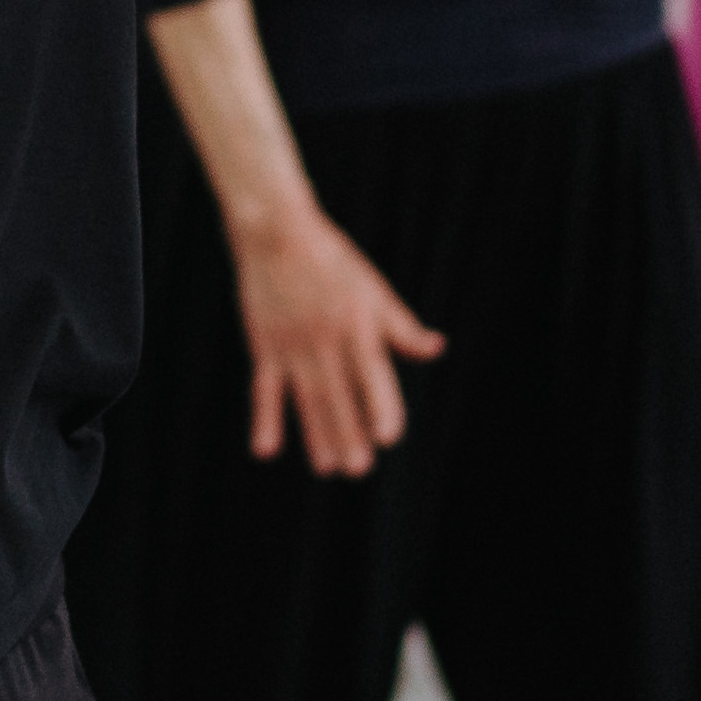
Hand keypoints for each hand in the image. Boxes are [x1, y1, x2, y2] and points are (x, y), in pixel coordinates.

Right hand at [235, 206, 445, 476]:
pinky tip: (266, 450)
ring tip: (326, 468)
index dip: (380, 405)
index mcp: (356, 325)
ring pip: (305, 397)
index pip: (372, 374)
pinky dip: (264, 419)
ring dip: (315, 434)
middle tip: (357, 470)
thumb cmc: (332, 259)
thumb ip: (401, 326)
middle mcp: (324, 339)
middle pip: (338, 394)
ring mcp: (292, 344)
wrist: (275, 231)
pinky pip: (264, 388)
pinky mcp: (264, 345)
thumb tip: (436, 348)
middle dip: (347, 433)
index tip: (387, 437)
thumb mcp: (373, 289)